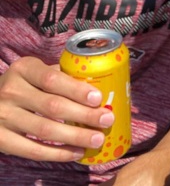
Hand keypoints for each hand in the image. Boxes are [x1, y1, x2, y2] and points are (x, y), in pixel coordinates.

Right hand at [0, 56, 114, 161]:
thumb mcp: (35, 71)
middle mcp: (11, 90)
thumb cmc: (23, 84)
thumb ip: (60, 75)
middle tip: (106, 120)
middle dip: (83, 115)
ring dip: (75, 137)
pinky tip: (76, 152)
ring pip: (45, 130)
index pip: (52, 79)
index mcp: (24, 69)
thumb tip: (98, 85)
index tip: (98, 98)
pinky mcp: (0, 140)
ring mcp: (3, 116)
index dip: (76, 89)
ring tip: (97, 139)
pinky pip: (32, 150)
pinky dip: (57, 154)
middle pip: (53, 106)